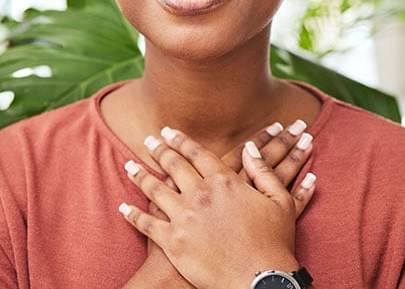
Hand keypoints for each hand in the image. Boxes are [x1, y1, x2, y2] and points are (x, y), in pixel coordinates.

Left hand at [120, 128, 316, 288]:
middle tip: (150, 141)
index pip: (197, 154)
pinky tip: (124, 208)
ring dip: (140, 176)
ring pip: (155, 190)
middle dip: (160, 150)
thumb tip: (251, 148)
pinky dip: (132, 215)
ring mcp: (183, 217)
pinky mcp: (172, 241)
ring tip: (130, 166)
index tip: (169, 132)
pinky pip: (146, 223)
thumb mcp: (280, 201)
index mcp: (224, 182)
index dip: (182, 141)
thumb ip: (264, 171)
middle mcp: (200, 194)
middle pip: (174, 165)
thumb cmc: (273, 244)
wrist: (259, 280)